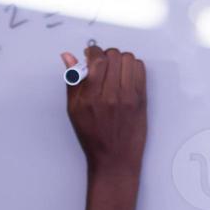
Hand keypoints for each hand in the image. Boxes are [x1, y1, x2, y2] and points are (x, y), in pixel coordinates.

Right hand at [61, 45, 146, 176]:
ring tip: (114, 70)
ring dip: (120, 60)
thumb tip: (68, 57)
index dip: (92, 51)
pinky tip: (125, 76)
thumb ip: (72, 81)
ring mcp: (129, 97)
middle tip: (101, 63)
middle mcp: (111, 95)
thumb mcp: (74, 110)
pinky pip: (141, 70)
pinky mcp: (142, 99)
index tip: (89, 54)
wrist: (114, 159)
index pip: (96, 59)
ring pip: (129, 59)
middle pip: (113, 55)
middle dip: (105, 55)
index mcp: (91, 97)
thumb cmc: (93, 137)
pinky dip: (133, 67)